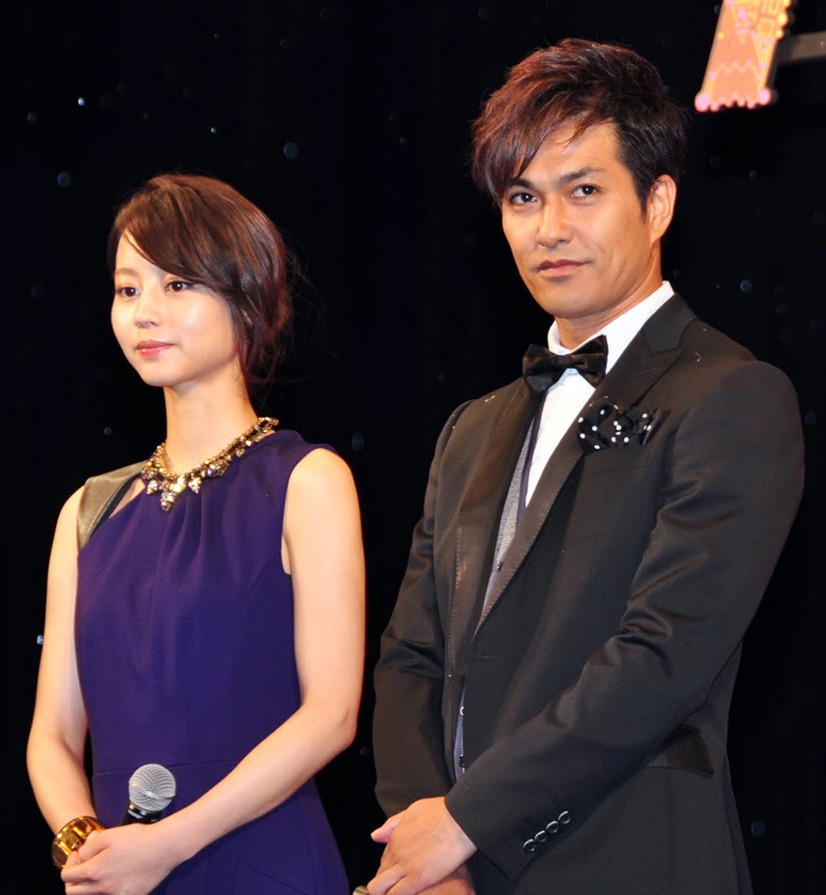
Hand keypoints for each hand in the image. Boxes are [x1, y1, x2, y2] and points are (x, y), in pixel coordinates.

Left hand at [61, 824, 176, 894]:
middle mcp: (102, 888)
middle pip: (73, 893)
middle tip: (84, 866)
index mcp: (95, 871)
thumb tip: (81, 855)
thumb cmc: (138, 838)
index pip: (67, 876)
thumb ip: (89, 847)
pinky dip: (107, 889)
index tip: (78, 855)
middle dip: (73, 880)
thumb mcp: (109, 834)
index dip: (69, 863)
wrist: (164, 847)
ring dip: (89, 885)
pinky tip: (117, 875)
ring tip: (101, 869)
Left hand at [367, 798, 475, 894]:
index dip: (389, 871)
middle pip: (380, 876)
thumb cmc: (441, 812)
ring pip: (380, 888)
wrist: (458, 818)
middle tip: (399, 887)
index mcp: (395, 838)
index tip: (399, 875)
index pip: (383, 862)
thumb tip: (375, 836)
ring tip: (397, 894)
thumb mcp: (412, 812)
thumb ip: (392, 825)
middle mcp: (396, 853)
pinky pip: (395, 894)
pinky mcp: (417, 878)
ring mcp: (405, 866)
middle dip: (386, 885)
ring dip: (386, 893)